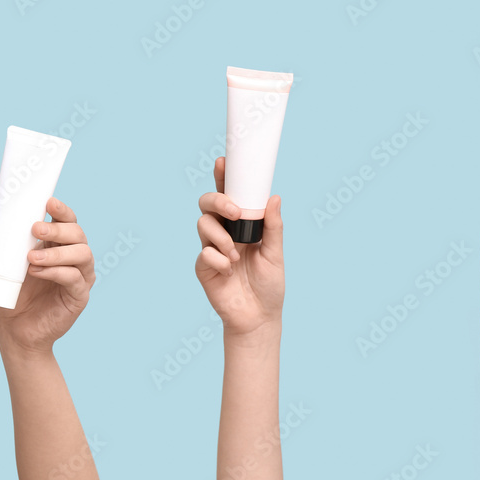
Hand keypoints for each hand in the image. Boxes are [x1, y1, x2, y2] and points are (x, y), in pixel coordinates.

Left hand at [0, 197, 93, 353]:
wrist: (15, 330)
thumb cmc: (13, 294)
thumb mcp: (2, 265)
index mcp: (59, 244)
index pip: (68, 221)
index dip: (62, 210)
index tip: (48, 202)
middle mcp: (74, 257)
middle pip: (77, 234)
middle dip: (58, 229)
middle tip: (35, 229)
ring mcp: (80, 276)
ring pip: (81, 254)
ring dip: (57, 253)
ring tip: (31, 257)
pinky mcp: (80, 296)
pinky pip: (74, 278)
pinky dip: (57, 272)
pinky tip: (39, 271)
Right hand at [196, 157, 284, 338]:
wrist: (258, 318)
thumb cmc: (269, 285)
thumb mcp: (276, 254)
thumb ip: (273, 227)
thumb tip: (275, 197)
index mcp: (241, 225)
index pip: (229, 196)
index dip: (223, 177)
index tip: (224, 162)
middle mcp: (223, 232)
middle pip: (207, 203)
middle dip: (217, 201)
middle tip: (233, 212)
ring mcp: (211, 249)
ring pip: (203, 225)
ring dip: (221, 237)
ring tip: (236, 255)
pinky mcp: (203, 267)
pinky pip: (204, 253)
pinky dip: (218, 260)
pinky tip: (229, 271)